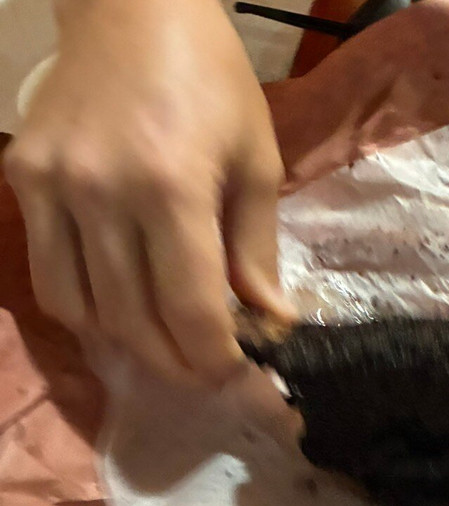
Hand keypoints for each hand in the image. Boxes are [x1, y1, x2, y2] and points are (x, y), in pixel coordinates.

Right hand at [4, 0, 293, 384]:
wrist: (133, 8)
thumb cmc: (213, 82)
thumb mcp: (256, 162)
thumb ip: (256, 249)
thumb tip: (270, 321)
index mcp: (172, 188)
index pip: (190, 309)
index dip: (214, 357)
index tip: (237, 372)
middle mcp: (102, 194)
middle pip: (134, 320)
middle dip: (177, 363)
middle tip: (206, 372)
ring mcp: (53, 187)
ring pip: (83, 310)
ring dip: (130, 345)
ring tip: (167, 347)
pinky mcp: (22, 178)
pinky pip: (49, 274)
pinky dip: (85, 309)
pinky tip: (119, 310)